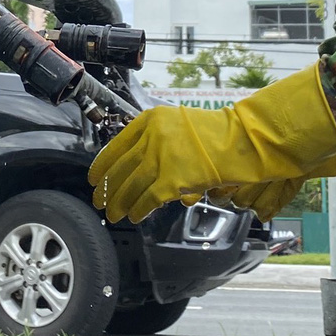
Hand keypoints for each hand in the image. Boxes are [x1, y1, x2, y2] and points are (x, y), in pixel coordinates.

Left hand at [88, 67, 335, 223]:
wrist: (242, 141)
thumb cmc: (216, 135)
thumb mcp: (179, 126)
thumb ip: (156, 141)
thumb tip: (137, 167)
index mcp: (151, 119)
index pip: (116, 145)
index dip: (102, 165)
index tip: (94, 178)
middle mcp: (152, 136)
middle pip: (121, 168)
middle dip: (107, 189)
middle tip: (100, 201)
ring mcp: (162, 157)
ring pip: (131, 185)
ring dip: (119, 202)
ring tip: (114, 214)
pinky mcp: (173, 178)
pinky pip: (148, 199)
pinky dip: (139, 209)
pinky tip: (135, 216)